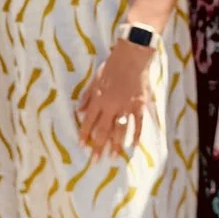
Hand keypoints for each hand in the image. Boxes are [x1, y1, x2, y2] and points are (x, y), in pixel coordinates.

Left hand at [76, 39, 153, 155]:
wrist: (132, 57)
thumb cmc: (112, 66)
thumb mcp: (95, 79)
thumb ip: (87, 97)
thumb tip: (79, 111)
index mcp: (98, 99)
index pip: (88, 121)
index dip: (84, 134)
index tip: (82, 146)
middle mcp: (111, 105)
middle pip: (103, 130)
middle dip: (98, 146)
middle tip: (95, 161)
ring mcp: (126, 106)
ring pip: (120, 130)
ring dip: (115, 145)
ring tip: (112, 157)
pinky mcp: (139, 105)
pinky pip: (137, 124)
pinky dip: (135, 135)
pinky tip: (132, 145)